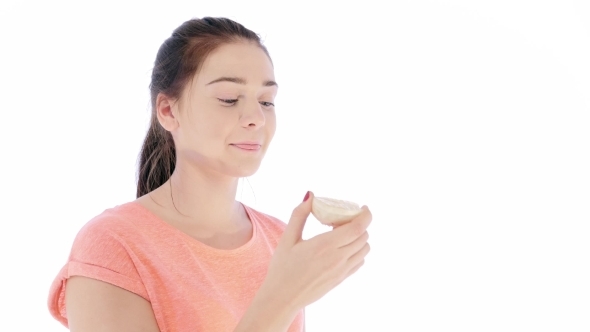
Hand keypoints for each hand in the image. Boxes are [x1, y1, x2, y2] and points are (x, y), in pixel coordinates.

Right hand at [260, 191, 371, 311]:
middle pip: (363, 236)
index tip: (363, 207)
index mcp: (325, 245)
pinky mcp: (341, 279)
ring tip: (342, 234)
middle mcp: (338, 258)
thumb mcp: (288, 238)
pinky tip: (341, 248)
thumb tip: (310, 195)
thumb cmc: (282, 267)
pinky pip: (359, 262)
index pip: (358, 227)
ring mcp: (341, 271)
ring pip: (364, 249)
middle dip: (359, 224)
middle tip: (344, 219)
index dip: (366, 215)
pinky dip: (357, 251)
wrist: (282, 297)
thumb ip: (299, 214)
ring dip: (359, 237)